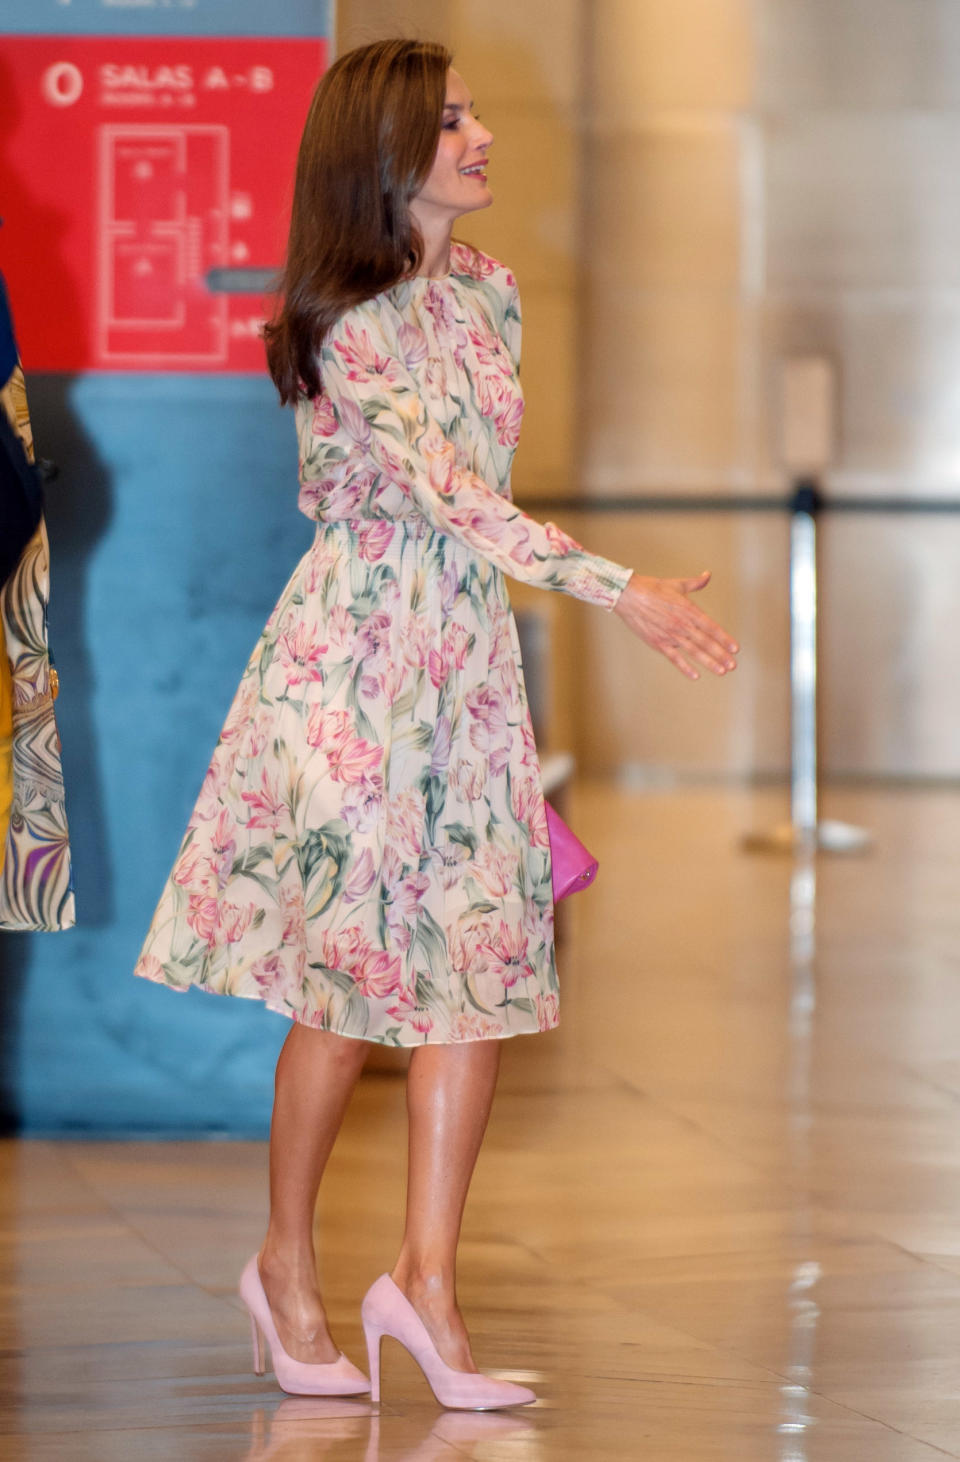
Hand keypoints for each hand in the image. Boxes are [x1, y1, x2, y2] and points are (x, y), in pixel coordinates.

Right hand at [613, 570, 738, 680]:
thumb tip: (708, 575)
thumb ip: (695, 583)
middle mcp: (682, 624)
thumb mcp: (677, 584)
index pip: (711, 627)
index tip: (735, 648)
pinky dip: (685, 668)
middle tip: (732, 665)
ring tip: (721, 671)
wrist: (628, 595)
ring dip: (709, 662)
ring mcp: (670, 635)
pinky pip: (674, 658)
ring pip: (694, 651)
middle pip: (705, 642)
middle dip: (721, 654)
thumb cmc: (651, 589)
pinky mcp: (658, 643)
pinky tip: (695, 675)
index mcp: (688, 610)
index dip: (724, 638)